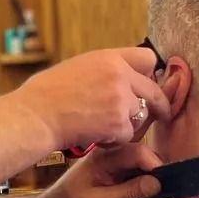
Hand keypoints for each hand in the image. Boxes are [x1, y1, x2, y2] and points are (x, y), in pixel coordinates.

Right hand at [15, 48, 171, 152]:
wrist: (36, 115)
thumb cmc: (47, 94)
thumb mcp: (78, 67)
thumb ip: (105, 70)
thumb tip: (123, 77)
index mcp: (109, 58)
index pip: (147, 58)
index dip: (149, 73)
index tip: (148, 83)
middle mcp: (119, 75)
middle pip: (153, 90)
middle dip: (158, 104)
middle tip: (162, 113)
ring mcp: (121, 99)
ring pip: (140, 115)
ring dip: (127, 124)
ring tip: (101, 125)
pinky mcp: (119, 123)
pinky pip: (128, 134)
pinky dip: (114, 139)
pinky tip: (95, 135)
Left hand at [35, 144, 162, 197]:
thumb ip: (130, 192)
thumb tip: (158, 183)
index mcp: (104, 157)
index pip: (138, 152)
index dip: (156, 166)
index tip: (167, 185)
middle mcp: (110, 155)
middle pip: (142, 156)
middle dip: (157, 172)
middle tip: (168, 192)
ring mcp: (111, 163)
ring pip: (140, 165)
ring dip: (151, 178)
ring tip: (161, 196)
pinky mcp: (112, 173)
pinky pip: (134, 172)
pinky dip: (143, 183)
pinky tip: (149, 197)